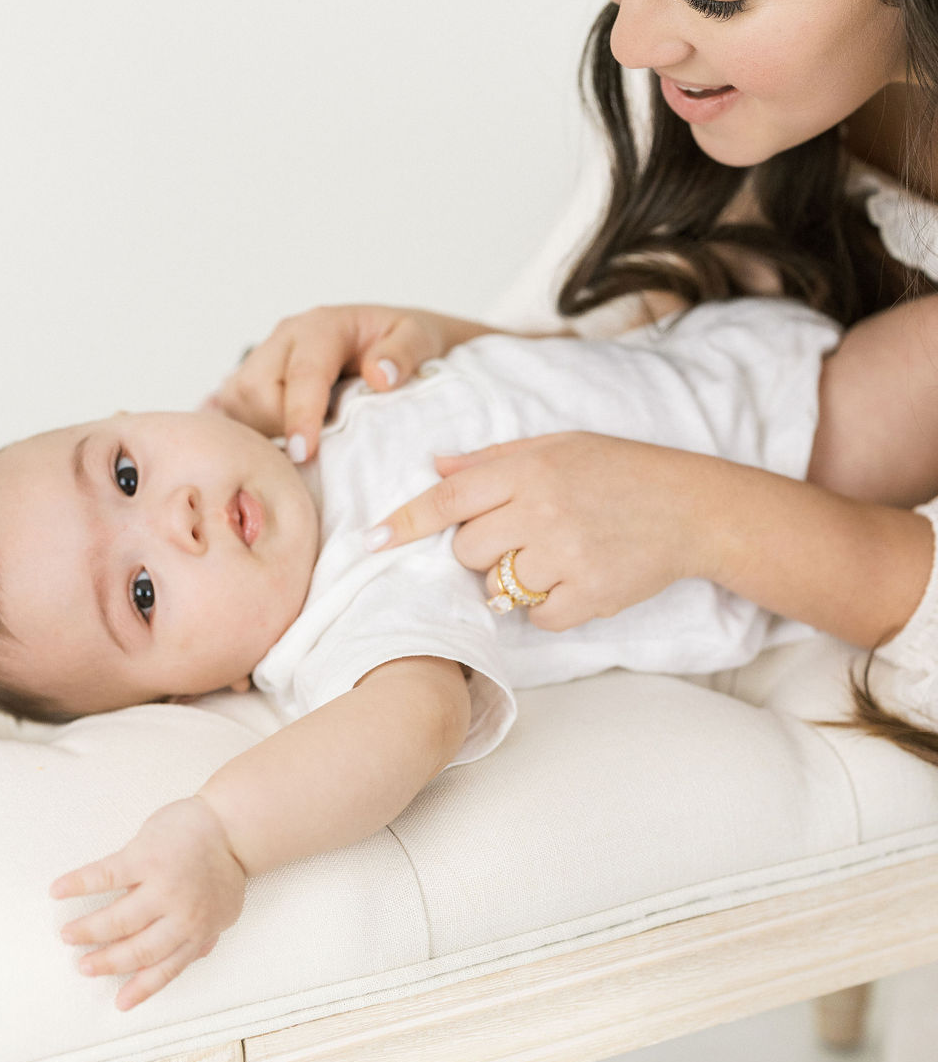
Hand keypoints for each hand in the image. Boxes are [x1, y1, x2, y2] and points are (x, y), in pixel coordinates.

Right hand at [51, 797, 246, 1010]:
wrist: (231, 823)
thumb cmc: (224, 865)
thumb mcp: (225, 909)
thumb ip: (206, 933)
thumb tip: (195, 956)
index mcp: (197, 930)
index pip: (165, 968)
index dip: (140, 988)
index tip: (119, 1003)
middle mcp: (180, 913)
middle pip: (136, 949)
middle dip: (106, 962)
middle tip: (83, 966)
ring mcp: (161, 884)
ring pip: (117, 919)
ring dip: (89, 930)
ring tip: (69, 934)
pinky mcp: (145, 855)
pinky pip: (105, 875)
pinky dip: (78, 883)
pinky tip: (59, 890)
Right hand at [210, 304, 492, 460]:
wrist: (395, 340)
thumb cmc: (405, 342)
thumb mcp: (420, 336)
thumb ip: (404, 352)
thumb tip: (380, 375)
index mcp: (322, 326)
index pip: (302, 373)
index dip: (300, 414)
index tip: (304, 452)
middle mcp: (285, 339)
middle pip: (255, 390)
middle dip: (276, 428)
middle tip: (307, 458)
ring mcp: (265, 359)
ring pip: (237, 403)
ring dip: (259, 435)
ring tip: (292, 458)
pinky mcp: (255, 380)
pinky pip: (232, 412)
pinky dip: (245, 435)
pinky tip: (265, 454)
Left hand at [368, 432, 721, 630]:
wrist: (691, 508)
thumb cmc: (620, 470)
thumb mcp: (558, 446)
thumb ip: (494, 459)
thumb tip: (434, 464)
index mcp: (530, 467)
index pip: (448, 498)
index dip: (405, 522)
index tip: (371, 541)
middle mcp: (542, 510)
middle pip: (466, 548)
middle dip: (479, 548)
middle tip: (519, 535)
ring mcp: (565, 555)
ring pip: (497, 585)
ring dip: (511, 578)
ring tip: (552, 555)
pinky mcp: (588, 594)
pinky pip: (536, 616)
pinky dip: (547, 606)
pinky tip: (575, 579)